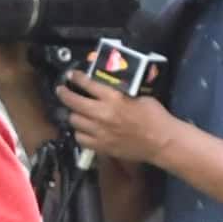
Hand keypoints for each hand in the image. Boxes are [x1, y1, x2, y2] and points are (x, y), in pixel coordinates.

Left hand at [53, 72, 181, 167]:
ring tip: (77, 112)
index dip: (76, 78)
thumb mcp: (138, 96)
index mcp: (114, 98)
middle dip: (64, 94)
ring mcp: (99, 131)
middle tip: (61, 90)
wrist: (161, 141)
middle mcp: (102, 113)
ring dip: (74, 115)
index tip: (70, 75)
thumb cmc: (154, 116)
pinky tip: (84, 130)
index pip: (88, 84)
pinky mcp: (100, 146)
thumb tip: (108, 87)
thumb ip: (120, 92)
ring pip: (74, 120)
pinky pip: (80, 138)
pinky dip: (80, 132)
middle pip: (73, 102)